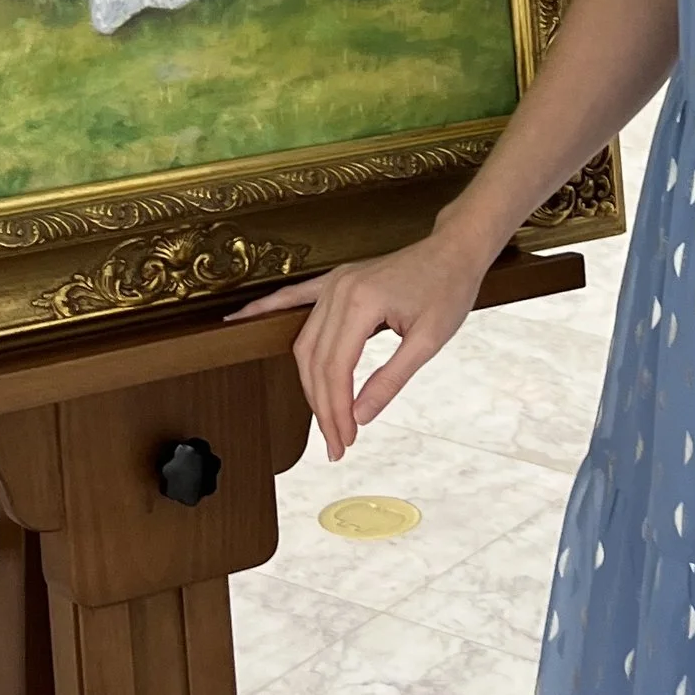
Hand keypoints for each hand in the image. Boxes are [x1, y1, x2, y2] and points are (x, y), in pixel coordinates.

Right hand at [235, 222, 493, 459]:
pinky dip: (265, 311)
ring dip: (308, 384)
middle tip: (336, 444)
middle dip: (322, 407)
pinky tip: (240, 320)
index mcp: (362, 303)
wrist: (454, 250)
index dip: (336, 410)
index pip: (336, 369)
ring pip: (305, 343)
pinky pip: (293, 300)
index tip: (345, 440)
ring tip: (321, 419)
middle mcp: (339, 291)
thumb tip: (361, 415)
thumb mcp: (429, 341)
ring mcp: (333, 284)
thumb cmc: (448, 289)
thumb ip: (391, 378)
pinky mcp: (335, 281)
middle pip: (315, 361)